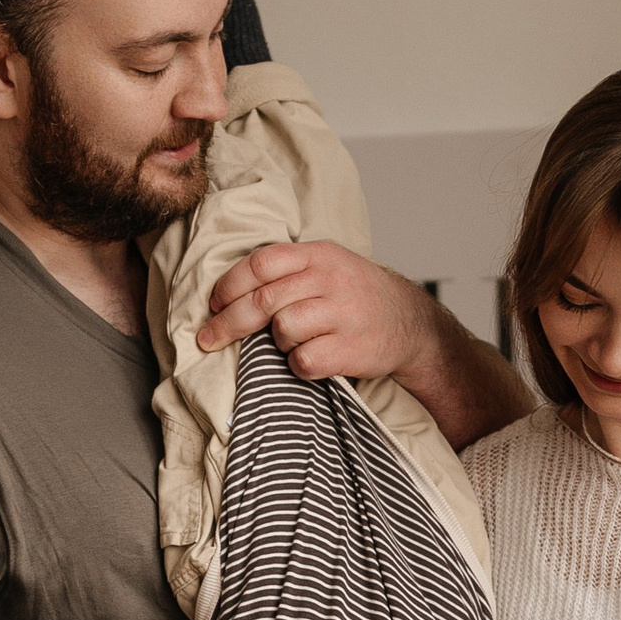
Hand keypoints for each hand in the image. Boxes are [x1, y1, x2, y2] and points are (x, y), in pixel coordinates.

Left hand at [197, 238, 443, 378]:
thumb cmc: (357, 296)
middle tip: (209, 339)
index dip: (231, 285)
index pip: (261, 264)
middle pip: (263, 301)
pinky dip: (299, 365)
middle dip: (228, 323)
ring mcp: (342, 314)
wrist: (411, 323)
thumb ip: (288, 270)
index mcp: (318, 255)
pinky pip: (303, 360)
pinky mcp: (350, 349)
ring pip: (282, 330)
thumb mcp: (329, 265)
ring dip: (278, 342)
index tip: (215, 303)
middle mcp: (330, 280)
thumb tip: (230, 292)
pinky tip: (314, 358)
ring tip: (295, 341)